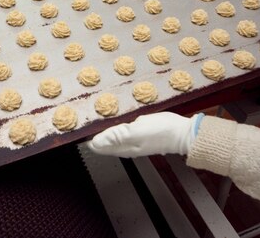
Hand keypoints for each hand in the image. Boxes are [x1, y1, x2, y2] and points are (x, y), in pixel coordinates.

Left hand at [87, 112, 202, 157]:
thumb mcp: (136, 132)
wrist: (182, 132)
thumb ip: (115, 136)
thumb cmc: (160, 131)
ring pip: (110, 134)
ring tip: (92, 112)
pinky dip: (113, 122)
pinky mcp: (139, 131)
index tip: (76, 123)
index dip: (85, 135)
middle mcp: (124, 145)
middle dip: (91, 130)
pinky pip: (120, 128)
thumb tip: (94, 142)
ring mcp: (132, 139)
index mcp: (122, 147)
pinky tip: (112, 113)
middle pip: (101, 140)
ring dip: (101, 126)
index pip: (96, 144)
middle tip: (81, 114)